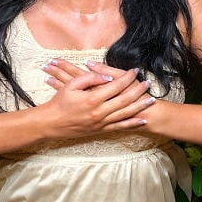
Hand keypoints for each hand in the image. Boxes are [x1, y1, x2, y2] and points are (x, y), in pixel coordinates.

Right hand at [40, 58, 154, 137]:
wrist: (51, 124)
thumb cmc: (59, 102)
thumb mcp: (71, 86)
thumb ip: (90, 78)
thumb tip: (108, 77)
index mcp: (92, 99)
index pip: (115, 86)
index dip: (127, 78)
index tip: (135, 71)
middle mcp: (99, 112)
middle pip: (125, 100)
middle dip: (138, 91)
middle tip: (148, 83)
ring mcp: (101, 122)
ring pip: (125, 114)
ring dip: (140, 106)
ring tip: (151, 99)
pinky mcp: (100, 130)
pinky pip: (119, 127)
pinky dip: (132, 124)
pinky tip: (142, 120)